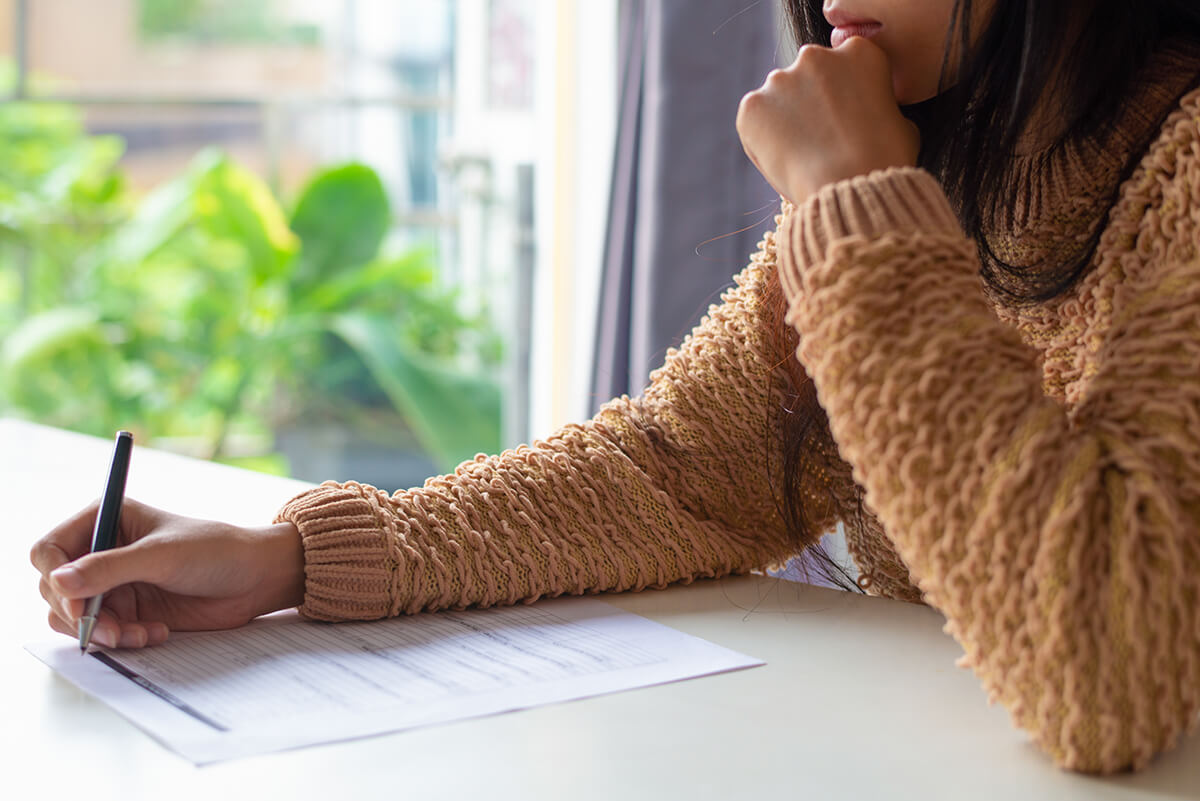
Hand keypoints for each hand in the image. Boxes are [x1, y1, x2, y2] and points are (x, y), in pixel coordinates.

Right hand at [31, 498, 303, 647]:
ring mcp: (113, 583)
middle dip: (78, 614)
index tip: (76, 603)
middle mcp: (102, 550)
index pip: (49, 549)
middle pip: (55, 589)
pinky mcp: (128, 610)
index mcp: (105, 520)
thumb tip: (57, 582)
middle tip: (110, 630)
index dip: (55, 578)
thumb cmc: (216, 551)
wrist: (255, 578)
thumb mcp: (161, 556)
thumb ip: (109, 569)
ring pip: (73, 616)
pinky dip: (120, 639)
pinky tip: (154, 633)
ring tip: (136, 635)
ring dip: (99, 631)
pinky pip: (102, 632)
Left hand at [736, 37, 919, 204]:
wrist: (849, 185)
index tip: (845, 122)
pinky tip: (785, 160)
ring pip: (779, 98)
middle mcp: (815, 55)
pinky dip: (764, 139)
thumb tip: (872, 116)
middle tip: (822, 140)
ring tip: (804, 155)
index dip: (844, 97)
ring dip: (786, 120)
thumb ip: (880, 107)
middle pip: (808, 77)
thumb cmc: (883, 159)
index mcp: (858, 52)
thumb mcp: (902, 124)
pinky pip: (755, 121)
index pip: (844, 67)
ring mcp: (780, 79)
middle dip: (811, 103)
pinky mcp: (752, 106)